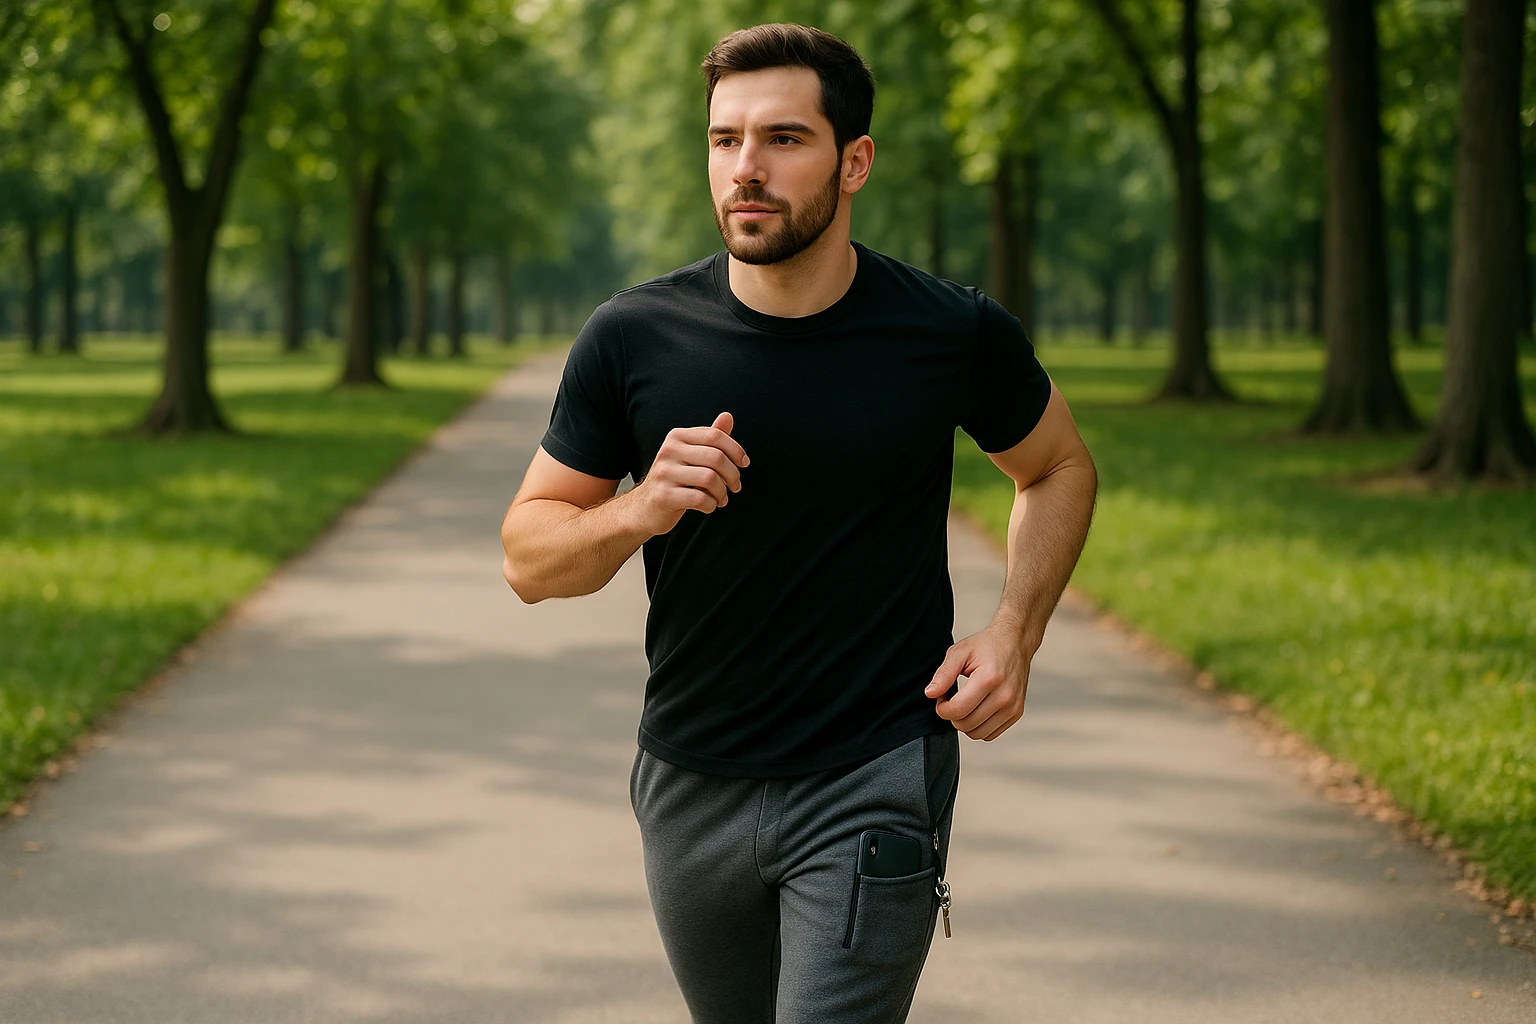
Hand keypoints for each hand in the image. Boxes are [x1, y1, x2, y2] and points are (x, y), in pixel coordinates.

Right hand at [631, 412, 749, 535]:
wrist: (645, 507)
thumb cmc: (675, 479)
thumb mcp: (691, 455)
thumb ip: (710, 438)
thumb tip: (728, 416)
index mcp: (676, 437)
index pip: (715, 435)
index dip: (736, 450)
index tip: (744, 463)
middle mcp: (668, 451)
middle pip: (716, 457)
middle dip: (733, 475)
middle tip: (736, 486)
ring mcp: (664, 473)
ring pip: (710, 478)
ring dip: (722, 492)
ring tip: (721, 499)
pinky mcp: (664, 496)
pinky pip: (700, 499)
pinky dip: (711, 505)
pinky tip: (709, 507)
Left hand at [923, 623, 1032, 740]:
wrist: (1015, 642)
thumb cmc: (986, 646)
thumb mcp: (959, 652)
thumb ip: (943, 674)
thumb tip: (930, 693)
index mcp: (989, 679)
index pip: (957, 710)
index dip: (942, 708)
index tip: (942, 696)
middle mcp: (1004, 696)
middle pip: (966, 725)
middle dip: (952, 714)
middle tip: (952, 698)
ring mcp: (1013, 707)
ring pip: (977, 734)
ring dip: (965, 723)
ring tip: (964, 703)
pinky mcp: (1017, 713)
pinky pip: (990, 734)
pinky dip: (978, 726)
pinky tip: (976, 708)